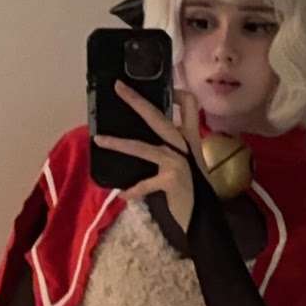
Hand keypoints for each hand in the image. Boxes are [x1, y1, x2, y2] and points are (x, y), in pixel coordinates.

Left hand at [96, 81, 202, 235]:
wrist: (206, 218)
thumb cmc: (194, 191)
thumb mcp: (189, 163)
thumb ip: (173, 148)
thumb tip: (147, 137)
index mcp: (190, 138)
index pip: (190, 105)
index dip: (177, 92)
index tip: (163, 87)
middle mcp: (186, 145)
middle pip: (158, 116)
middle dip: (136, 101)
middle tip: (118, 87)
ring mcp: (179, 161)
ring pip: (142, 147)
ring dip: (119, 143)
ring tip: (99, 140)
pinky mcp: (171, 179)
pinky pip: (145, 183)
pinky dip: (134, 190)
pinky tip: (124, 195)